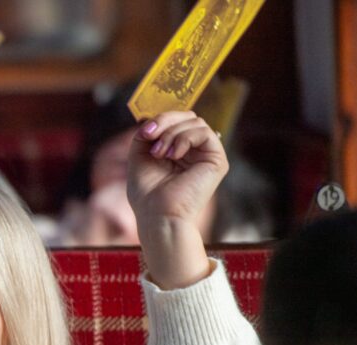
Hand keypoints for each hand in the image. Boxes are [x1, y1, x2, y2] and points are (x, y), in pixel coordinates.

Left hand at [127, 111, 227, 288]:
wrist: (157, 216)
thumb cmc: (147, 194)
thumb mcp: (139, 155)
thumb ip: (146, 133)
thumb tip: (155, 118)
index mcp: (178, 151)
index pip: (176, 121)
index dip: (161, 120)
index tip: (144, 133)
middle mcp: (195, 152)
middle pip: (187, 116)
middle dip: (165, 121)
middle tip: (150, 138)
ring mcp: (206, 156)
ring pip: (195, 121)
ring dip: (172, 133)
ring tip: (160, 154)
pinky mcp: (217, 161)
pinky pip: (204, 131)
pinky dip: (184, 138)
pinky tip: (173, 155)